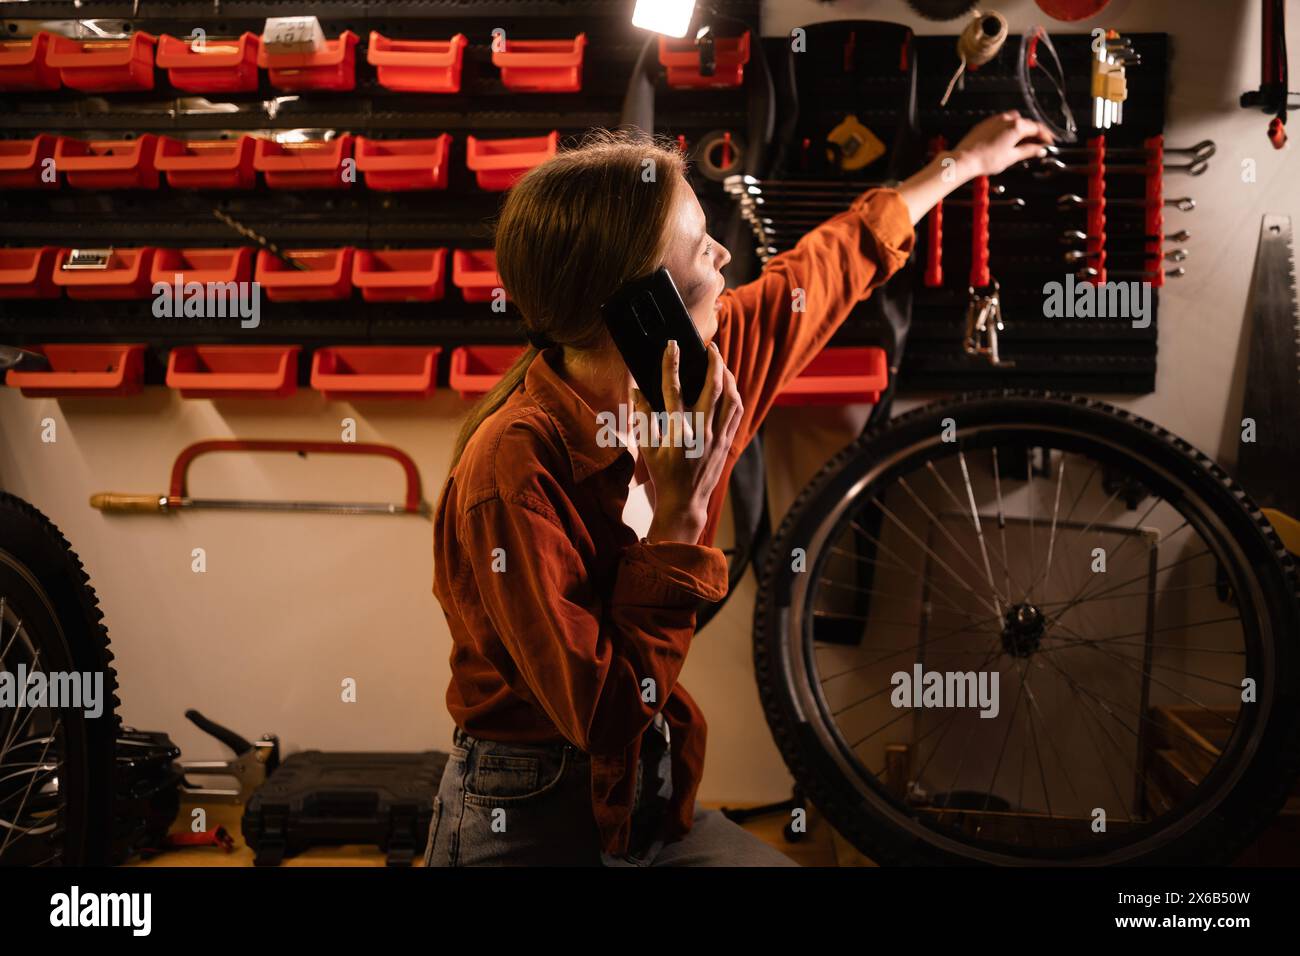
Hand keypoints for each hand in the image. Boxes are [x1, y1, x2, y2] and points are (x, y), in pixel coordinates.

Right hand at [630, 339, 742, 544]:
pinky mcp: (726, 442)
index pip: (674, 390)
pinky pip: (736, 412)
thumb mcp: (646, 448)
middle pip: (714, 387)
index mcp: (678, 432)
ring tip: (721, 364)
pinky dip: (734, 394)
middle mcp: (701, 431)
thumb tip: (636, 391)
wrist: (685, 501)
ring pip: (732, 398)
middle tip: (710, 347)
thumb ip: (642, 417)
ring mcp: (717, 437)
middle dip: (713, 362)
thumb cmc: (663, 475)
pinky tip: (729, 386)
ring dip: (728, 376)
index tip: (672, 346)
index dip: (672, 365)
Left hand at [949, 110, 1055, 180]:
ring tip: (1023, 143)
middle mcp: (1007, 119)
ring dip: (1022, 129)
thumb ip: (1028, 151)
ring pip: (1015, 121)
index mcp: (1016, 126)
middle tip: (1039, 145)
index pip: (1037, 128)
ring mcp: (995, 120)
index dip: (1046, 135)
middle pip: (1027, 124)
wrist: (965, 159)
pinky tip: (1008, 139)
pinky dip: (1009, 128)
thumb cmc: (985, 159)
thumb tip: (1039, 150)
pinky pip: (1002, 122)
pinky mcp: (986, 123)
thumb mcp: (1012, 157)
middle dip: (1035, 133)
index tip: (1049, 142)